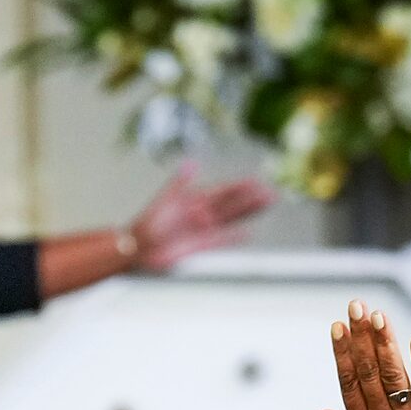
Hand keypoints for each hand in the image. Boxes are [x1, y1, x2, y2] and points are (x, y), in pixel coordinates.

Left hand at [125, 163, 275, 271]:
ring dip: (247, 214)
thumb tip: (190, 163)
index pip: (223, 191)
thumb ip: (179, 183)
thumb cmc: (148, 223)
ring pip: (231, 220)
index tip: (256, 181)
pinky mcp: (201, 245)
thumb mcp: (165, 199)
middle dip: (251, 200)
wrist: (139, 246)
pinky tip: (247, 234)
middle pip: (232, 205)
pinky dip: (233, 238)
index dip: (240, 187)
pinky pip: (221, 240)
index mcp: (195, 200)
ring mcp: (204, 230)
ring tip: (265, 207)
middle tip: (271, 193)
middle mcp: (203, 214)